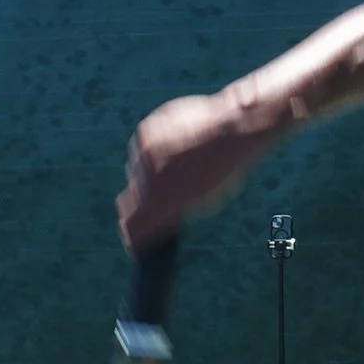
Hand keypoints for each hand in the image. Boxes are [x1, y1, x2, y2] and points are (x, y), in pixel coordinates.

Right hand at [117, 89, 271, 246]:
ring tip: (178, 164)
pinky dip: (155, 150)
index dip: (133, 234)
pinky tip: (176, 146)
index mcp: (159, 203)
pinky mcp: (145, 131)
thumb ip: (173, 212)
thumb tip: (158, 219)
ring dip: (151, 172)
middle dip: (143, 201)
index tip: (136, 236)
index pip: (130, 227)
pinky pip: (142, 148)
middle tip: (159, 199)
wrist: (232, 127)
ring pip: (137, 170)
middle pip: (131, 198)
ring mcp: (143, 153)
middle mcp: (146, 179)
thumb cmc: (225, 168)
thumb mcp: (202, 201)